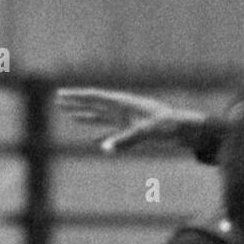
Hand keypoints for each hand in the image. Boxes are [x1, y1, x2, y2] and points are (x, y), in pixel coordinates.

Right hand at [56, 87, 205, 153]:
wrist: (185, 130)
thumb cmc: (167, 127)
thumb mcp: (145, 133)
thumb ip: (124, 140)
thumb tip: (104, 149)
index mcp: (123, 103)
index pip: (95, 97)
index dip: (77, 96)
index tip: (61, 94)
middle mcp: (123, 109)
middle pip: (94, 104)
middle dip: (76, 103)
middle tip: (58, 100)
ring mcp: (128, 119)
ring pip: (101, 117)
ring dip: (85, 117)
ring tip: (69, 115)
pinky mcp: (135, 130)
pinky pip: (114, 133)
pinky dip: (103, 136)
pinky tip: (96, 143)